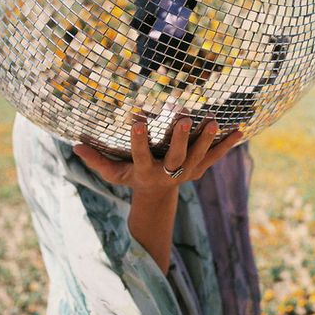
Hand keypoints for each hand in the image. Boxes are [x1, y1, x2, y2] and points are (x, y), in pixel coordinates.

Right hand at [73, 116, 241, 195]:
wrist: (157, 197)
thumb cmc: (131, 178)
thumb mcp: (112, 173)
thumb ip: (96, 161)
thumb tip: (74, 145)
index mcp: (145, 172)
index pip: (140, 155)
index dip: (138, 140)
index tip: (136, 120)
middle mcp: (167, 173)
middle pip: (175, 157)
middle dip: (180, 139)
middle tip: (184, 118)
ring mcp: (185, 172)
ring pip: (198, 157)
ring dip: (206, 141)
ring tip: (214, 122)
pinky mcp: (198, 169)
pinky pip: (214, 157)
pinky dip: (226, 146)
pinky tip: (240, 130)